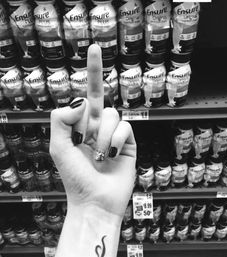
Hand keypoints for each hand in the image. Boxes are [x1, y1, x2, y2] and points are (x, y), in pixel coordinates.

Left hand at [50, 45, 136, 218]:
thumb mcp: (59, 147)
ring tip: (100, 154)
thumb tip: (81, 101)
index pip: (86, 95)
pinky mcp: (128, 143)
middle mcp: (97, 127)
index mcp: (80, 126)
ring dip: (103, 135)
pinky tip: (111, 155)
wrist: (94, 200)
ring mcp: (114, 135)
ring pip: (113, 114)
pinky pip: (125, 127)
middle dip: (92, 98)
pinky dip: (116, 140)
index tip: (95, 48)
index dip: (91, 72)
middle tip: (82, 135)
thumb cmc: (75, 177)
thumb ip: (60, 120)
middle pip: (101, 97)